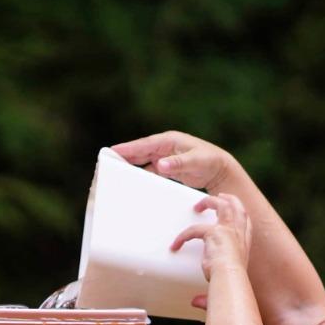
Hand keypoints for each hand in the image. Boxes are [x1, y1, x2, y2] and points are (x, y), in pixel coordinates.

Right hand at [112, 130, 253, 197]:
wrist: (220, 169)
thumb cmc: (210, 161)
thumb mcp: (195, 162)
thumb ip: (178, 164)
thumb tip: (159, 165)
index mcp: (168, 141)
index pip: (142, 145)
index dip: (126, 149)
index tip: (110, 152)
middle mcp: (163, 147)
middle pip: (138, 152)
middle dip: (122, 157)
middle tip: (104, 164)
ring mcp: (163, 157)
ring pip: (141, 161)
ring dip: (128, 167)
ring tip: (111, 174)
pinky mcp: (165, 167)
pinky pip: (147, 170)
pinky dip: (138, 175)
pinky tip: (130, 183)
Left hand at [170, 193, 252, 309]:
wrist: (231, 280)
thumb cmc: (231, 285)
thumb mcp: (223, 285)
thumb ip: (208, 294)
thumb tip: (194, 303)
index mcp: (245, 243)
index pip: (246, 223)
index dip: (240, 215)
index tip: (234, 212)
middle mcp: (239, 234)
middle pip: (239, 208)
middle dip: (229, 200)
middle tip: (220, 197)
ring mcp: (228, 230)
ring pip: (223, 205)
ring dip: (210, 202)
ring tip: (198, 204)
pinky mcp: (214, 232)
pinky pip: (194, 229)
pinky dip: (183, 237)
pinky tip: (175, 245)